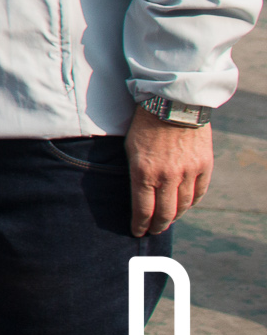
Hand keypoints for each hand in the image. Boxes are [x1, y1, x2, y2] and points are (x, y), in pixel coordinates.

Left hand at [126, 108, 214, 236]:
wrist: (172, 103)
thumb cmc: (144, 124)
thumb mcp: (130, 149)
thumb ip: (137, 174)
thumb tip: (140, 195)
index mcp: (144, 173)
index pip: (143, 210)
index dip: (140, 224)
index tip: (138, 231)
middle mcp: (167, 177)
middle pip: (165, 213)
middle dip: (157, 225)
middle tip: (154, 230)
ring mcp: (188, 172)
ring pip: (184, 206)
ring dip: (175, 216)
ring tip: (168, 219)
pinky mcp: (204, 166)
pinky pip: (199, 193)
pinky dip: (191, 202)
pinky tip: (185, 205)